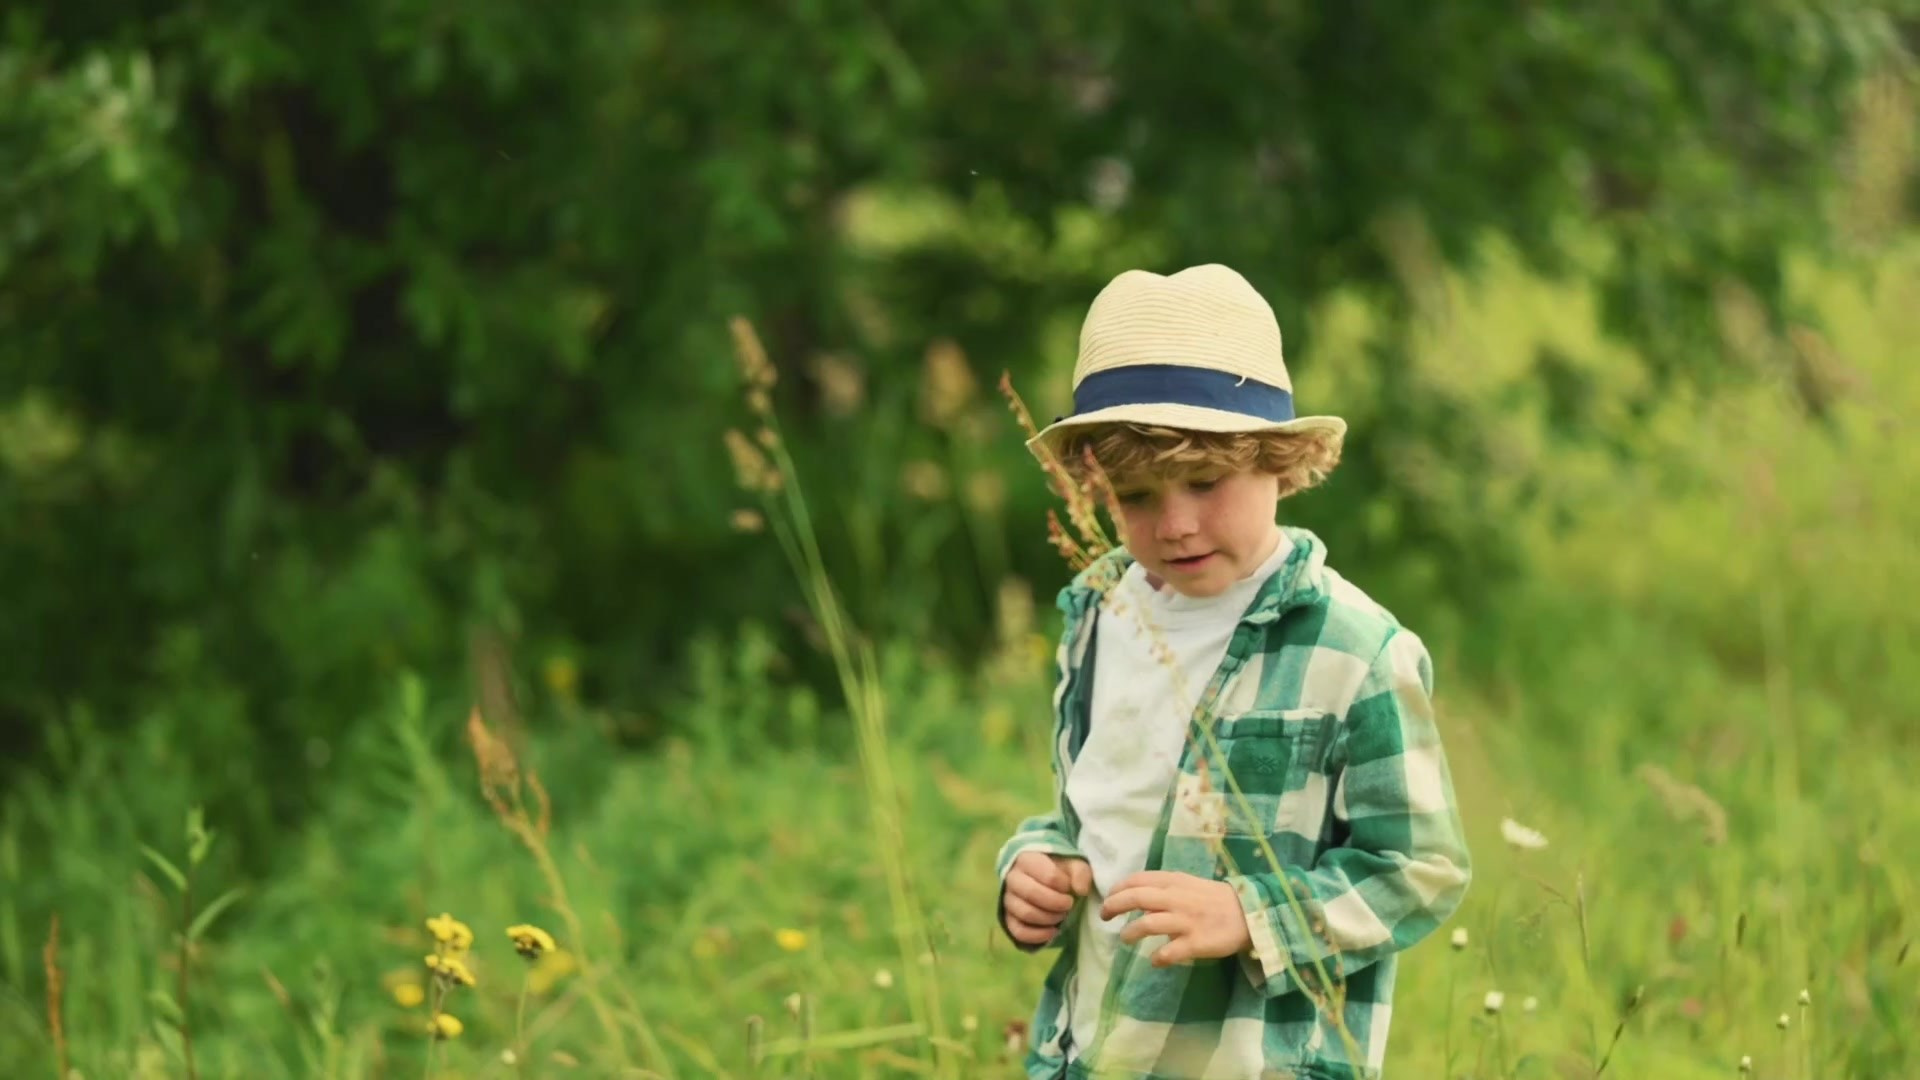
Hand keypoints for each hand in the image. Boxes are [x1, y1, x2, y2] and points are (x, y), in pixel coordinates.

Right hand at [1002, 852, 1092, 947]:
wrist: (1043, 880)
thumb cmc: (1058, 870)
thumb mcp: (1072, 864)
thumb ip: (1080, 873)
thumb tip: (1081, 890)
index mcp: (1027, 859)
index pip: (1048, 875)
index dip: (1065, 885)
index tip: (1071, 888)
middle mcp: (1012, 878)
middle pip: (1032, 894)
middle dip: (1056, 903)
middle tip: (1069, 904)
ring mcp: (1008, 899)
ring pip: (1025, 914)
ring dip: (1049, 918)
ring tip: (1062, 916)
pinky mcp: (1008, 918)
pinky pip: (1019, 931)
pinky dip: (1038, 935)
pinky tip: (1053, 931)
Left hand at [1101, 870, 1250, 966]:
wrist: (1250, 914)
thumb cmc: (1215, 900)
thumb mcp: (1189, 884)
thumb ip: (1165, 888)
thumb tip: (1138, 896)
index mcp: (1175, 882)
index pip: (1138, 880)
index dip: (1118, 888)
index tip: (1108, 897)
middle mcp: (1177, 899)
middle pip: (1136, 898)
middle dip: (1114, 906)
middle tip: (1104, 916)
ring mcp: (1185, 921)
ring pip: (1147, 925)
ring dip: (1130, 932)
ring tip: (1124, 939)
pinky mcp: (1195, 943)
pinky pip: (1169, 952)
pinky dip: (1157, 957)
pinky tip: (1154, 960)